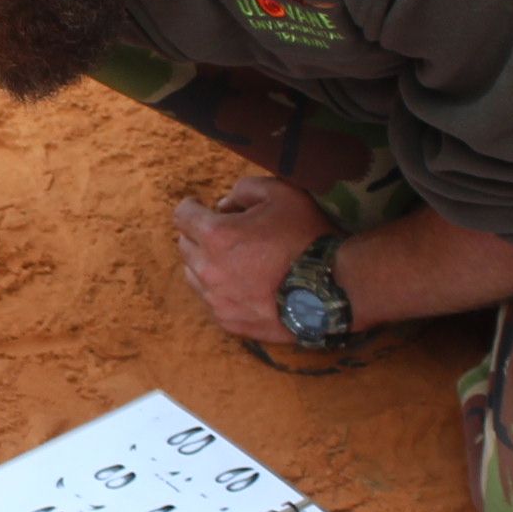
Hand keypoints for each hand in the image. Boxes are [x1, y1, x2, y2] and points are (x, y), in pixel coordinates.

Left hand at [170, 175, 333, 343]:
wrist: (331, 289)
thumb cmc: (306, 236)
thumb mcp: (281, 193)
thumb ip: (244, 190)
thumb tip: (223, 204)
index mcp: (216, 235)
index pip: (182, 215)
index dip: (192, 206)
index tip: (202, 206)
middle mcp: (208, 269)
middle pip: (184, 245)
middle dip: (199, 235)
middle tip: (225, 233)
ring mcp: (216, 299)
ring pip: (194, 276)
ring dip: (206, 263)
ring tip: (235, 260)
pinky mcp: (229, 321)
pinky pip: (212, 301)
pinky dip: (221, 290)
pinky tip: (245, 285)